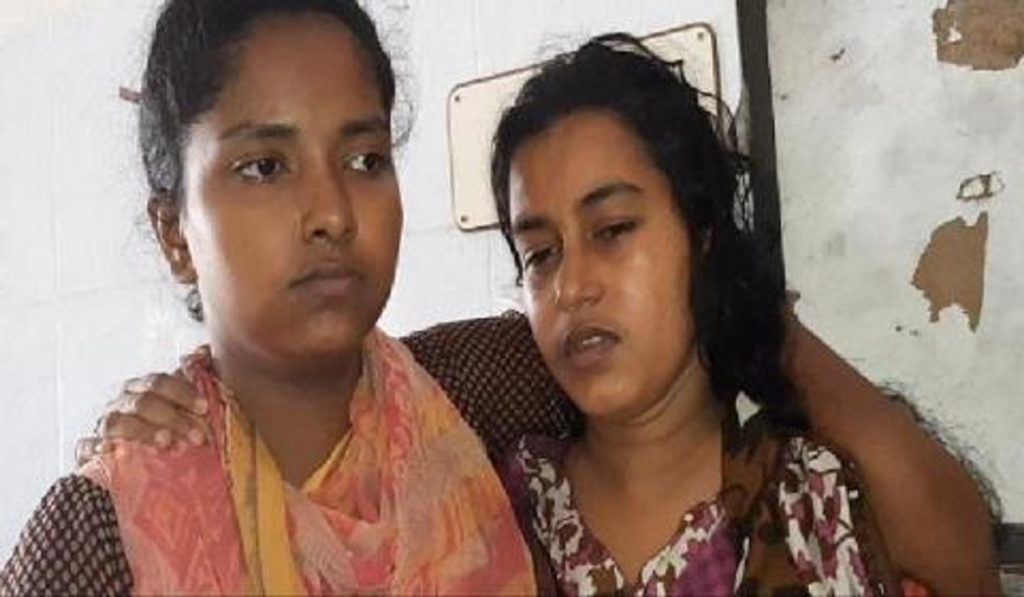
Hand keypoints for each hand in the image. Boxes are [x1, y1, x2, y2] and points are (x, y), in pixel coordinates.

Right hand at [75, 372, 209, 464]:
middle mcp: (121, 403)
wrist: (132, 462)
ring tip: (166, 442)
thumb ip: (192, 377)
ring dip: (143, 431)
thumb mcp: (179, 404)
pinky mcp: (88, 450)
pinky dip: (97, 446)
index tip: (204, 407)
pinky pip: (87, 445)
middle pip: (143, 403)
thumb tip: (203, 351)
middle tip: (197, 436)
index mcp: (141, 389)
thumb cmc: (162, 427)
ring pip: (117, 422)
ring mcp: (103, 426)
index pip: (159, 382)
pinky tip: (111, 450)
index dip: (182, 392)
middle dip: (172, 418)